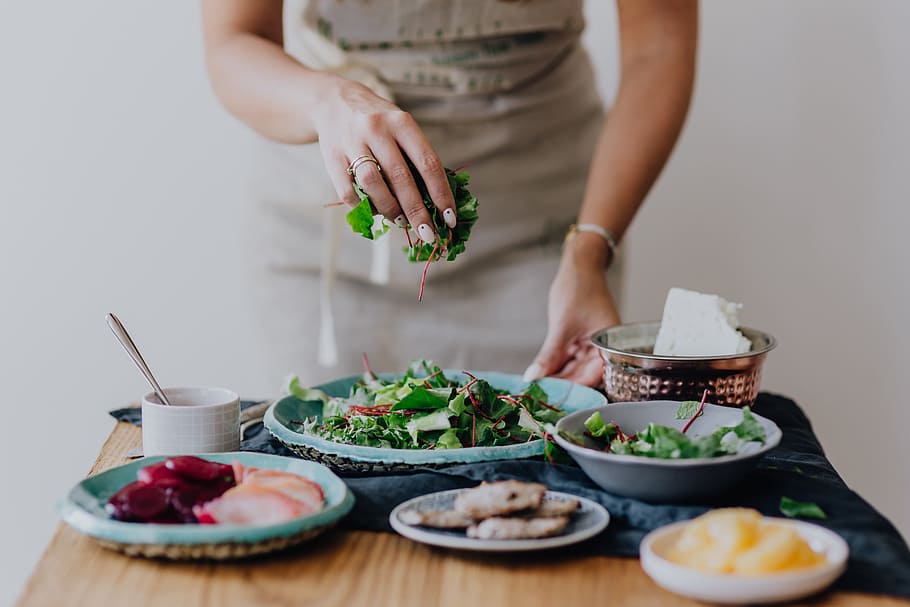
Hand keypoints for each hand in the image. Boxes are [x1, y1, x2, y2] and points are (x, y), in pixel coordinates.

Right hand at [313, 78, 456, 242]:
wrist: (334, 102)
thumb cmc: (379, 123)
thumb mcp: (401, 128)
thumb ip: (417, 158)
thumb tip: (437, 203)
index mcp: (402, 122)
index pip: (428, 163)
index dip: (441, 194)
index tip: (449, 218)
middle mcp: (377, 129)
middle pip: (401, 177)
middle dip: (417, 211)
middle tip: (428, 233)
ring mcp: (352, 142)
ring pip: (373, 183)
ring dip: (390, 209)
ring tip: (401, 221)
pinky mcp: (331, 156)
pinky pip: (348, 190)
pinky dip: (363, 206)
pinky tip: (374, 212)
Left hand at [524, 234, 619, 386]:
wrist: (580, 265)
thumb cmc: (578, 289)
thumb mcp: (561, 326)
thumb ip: (549, 355)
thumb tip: (533, 378)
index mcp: (609, 346)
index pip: (593, 377)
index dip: (574, 390)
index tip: (554, 401)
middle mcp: (602, 349)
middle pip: (583, 376)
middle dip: (563, 387)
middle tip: (540, 399)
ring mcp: (590, 346)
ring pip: (573, 370)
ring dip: (557, 378)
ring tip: (537, 390)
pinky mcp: (579, 342)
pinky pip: (568, 360)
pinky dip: (555, 367)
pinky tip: (540, 376)